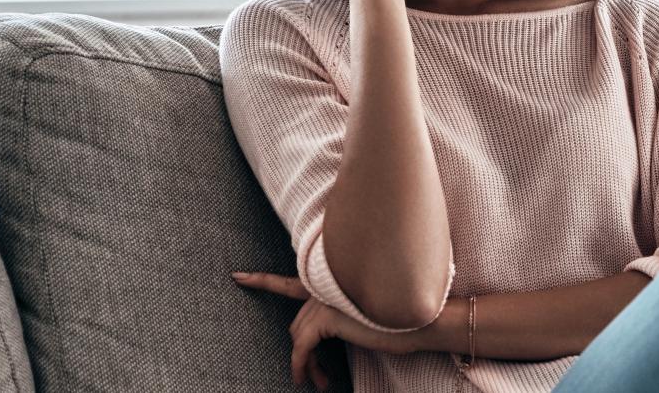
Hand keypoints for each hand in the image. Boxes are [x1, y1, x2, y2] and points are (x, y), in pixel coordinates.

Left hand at [232, 270, 424, 389]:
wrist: (421, 321)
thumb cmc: (400, 321)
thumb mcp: (364, 316)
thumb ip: (339, 315)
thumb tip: (319, 335)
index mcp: (332, 282)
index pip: (289, 282)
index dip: (262, 280)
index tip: (237, 276)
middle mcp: (325, 285)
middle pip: (297, 323)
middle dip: (302, 354)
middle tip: (316, 379)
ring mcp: (326, 298)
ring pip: (298, 336)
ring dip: (306, 365)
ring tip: (321, 383)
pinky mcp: (328, 316)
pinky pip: (303, 347)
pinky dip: (304, 366)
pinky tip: (314, 381)